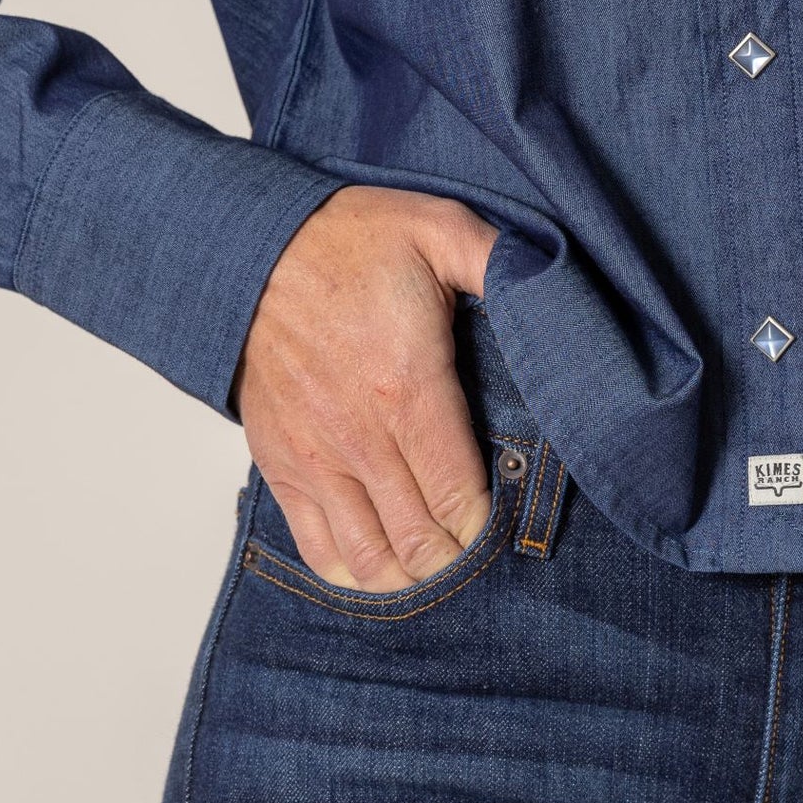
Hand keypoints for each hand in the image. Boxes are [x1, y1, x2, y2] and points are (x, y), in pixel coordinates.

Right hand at [237, 184, 499, 589]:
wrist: (251, 250)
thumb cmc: (349, 241)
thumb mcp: (441, 229)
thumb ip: (502, 261)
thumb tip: (551, 284)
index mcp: (408, 387)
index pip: (460, 497)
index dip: (488, 526)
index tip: (503, 516)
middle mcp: (359, 436)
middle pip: (421, 541)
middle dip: (458, 557)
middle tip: (479, 545)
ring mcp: (316, 458)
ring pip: (371, 558)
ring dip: (410, 573)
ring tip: (437, 559)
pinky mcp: (281, 467)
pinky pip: (318, 548)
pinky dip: (354, 571)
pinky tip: (384, 563)